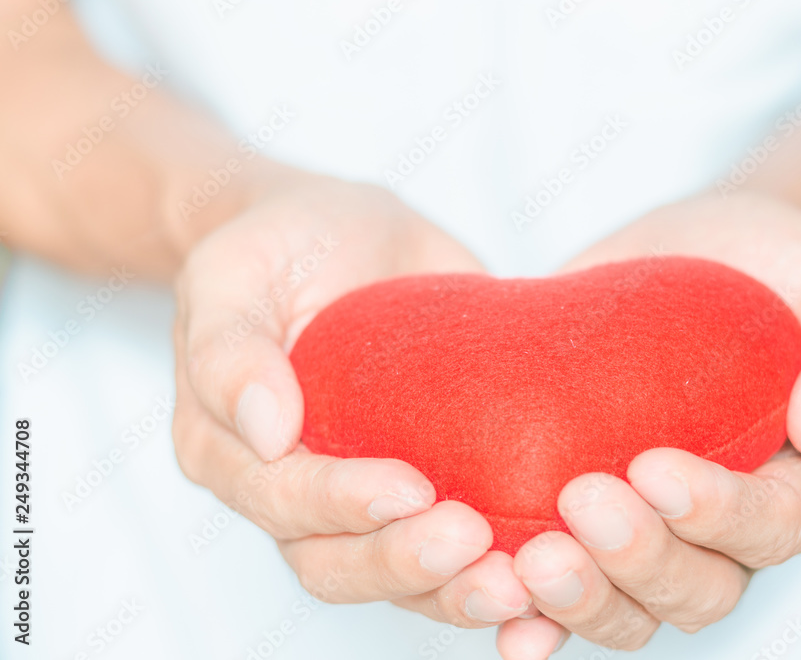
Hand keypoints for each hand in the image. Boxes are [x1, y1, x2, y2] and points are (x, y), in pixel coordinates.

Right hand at [172, 176, 534, 629]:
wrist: (347, 235)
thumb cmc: (283, 245)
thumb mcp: (236, 272)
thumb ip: (231, 348)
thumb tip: (265, 428)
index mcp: (232, 449)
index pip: (281, 500)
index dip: (343, 504)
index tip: (410, 488)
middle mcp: (290, 492)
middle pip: (335, 562)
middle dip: (404, 561)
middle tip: (473, 540)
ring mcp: (360, 498)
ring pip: (396, 578)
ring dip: (454, 590)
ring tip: (519, 581)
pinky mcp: (424, 487)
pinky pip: (449, 553)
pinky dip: (491, 571)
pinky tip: (544, 575)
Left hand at [495, 193, 800, 655]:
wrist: (713, 250)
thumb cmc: (795, 271)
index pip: (773, 526)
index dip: (717, 513)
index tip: (654, 469)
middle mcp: (730, 524)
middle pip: (698, 586)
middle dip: (639, 559)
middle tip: (582, 500)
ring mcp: (656, 524)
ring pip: (630, 604)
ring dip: (580, 598)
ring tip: (529, 561)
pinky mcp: (589, 508)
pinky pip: (568, 583)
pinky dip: (535, 611)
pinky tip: (498, 598)